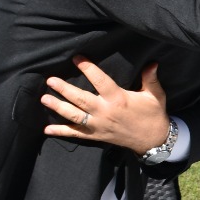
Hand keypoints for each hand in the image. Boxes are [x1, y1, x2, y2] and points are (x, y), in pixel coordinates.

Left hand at [42, 58, 170, 153]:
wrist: (153, 141)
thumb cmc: (153, 115)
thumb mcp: (155, 95)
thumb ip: (150, 79)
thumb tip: (153, 63)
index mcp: (118, 99)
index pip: (100, 80)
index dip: (87, 68)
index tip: (76, 58)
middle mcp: (105, 112)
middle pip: (81, 99)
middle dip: (64, 89)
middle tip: (50, 80)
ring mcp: (98, 125)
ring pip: (74, 116)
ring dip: (58, 107)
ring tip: (44, 98)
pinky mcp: (96, 136)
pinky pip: (75, 134)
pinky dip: (61, 132)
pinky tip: (47, 129)